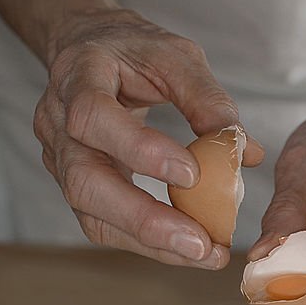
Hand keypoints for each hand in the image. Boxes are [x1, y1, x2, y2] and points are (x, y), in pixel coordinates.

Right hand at [34, 9, 262, 265]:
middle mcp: (58, 123)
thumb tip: (247, 153)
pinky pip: (105, 227)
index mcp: (78, 75)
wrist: (86, 50)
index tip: (192, 174)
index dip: (140, 149)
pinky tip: (186, 249)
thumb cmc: (132, 52)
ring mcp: (59, 161)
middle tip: (200, 244)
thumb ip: (208, 100)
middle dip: (144, 219)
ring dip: (152, 242)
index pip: (93, 116)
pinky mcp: (75, 188)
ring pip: (92, 216)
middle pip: (84, 182)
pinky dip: (148, 243)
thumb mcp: (175, 57)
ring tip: (204, 254)